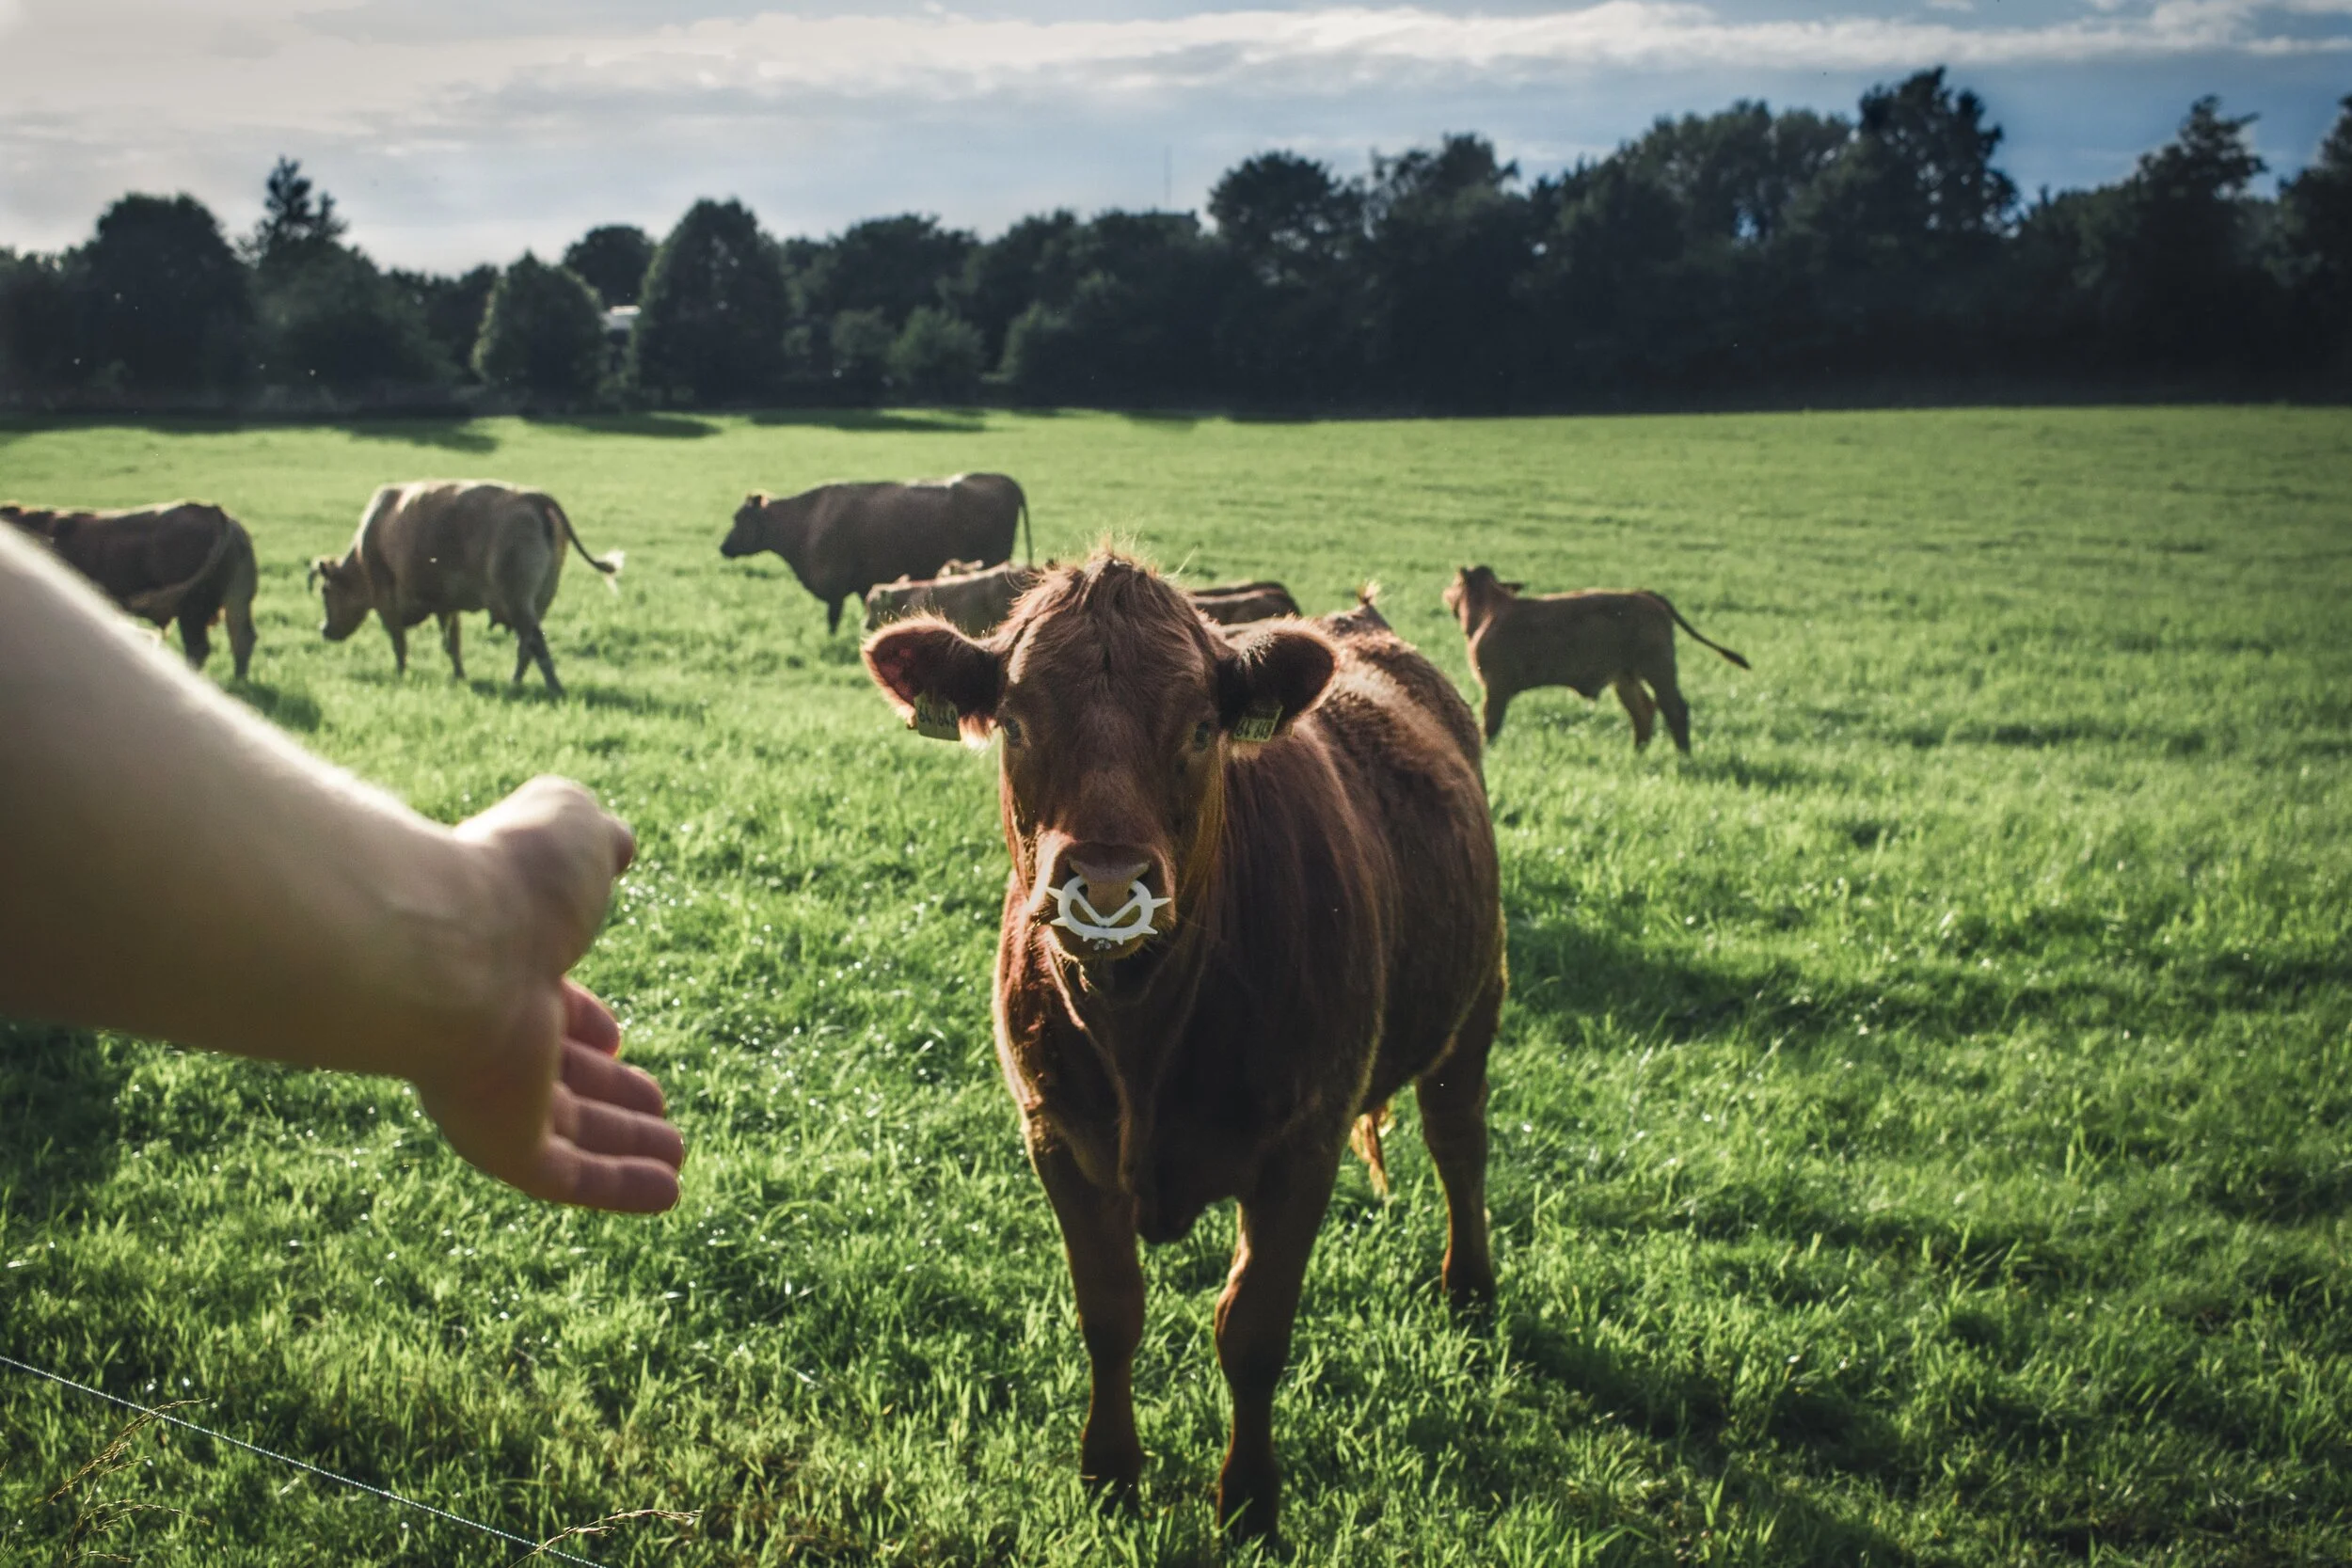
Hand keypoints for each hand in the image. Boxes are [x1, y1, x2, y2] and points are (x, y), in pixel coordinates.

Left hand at [413, 778, 685, 1211]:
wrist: (449, 942)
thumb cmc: (508, 880)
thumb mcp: (569, 830)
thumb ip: (594, 836)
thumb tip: (619, 842)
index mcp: (502, 963)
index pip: (545, 1005)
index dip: (585, 1022)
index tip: (619, 1034)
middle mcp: (492, 1030)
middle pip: (558, 1075)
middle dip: (608, 1090)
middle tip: (656, 1103)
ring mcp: (495, 1090)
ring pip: (568, 1133)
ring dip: (625, 1146)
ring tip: (678, 1159)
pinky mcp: (501, 1143)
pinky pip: (567, 1180)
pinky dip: (619, 1189)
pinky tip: (669, 1195)